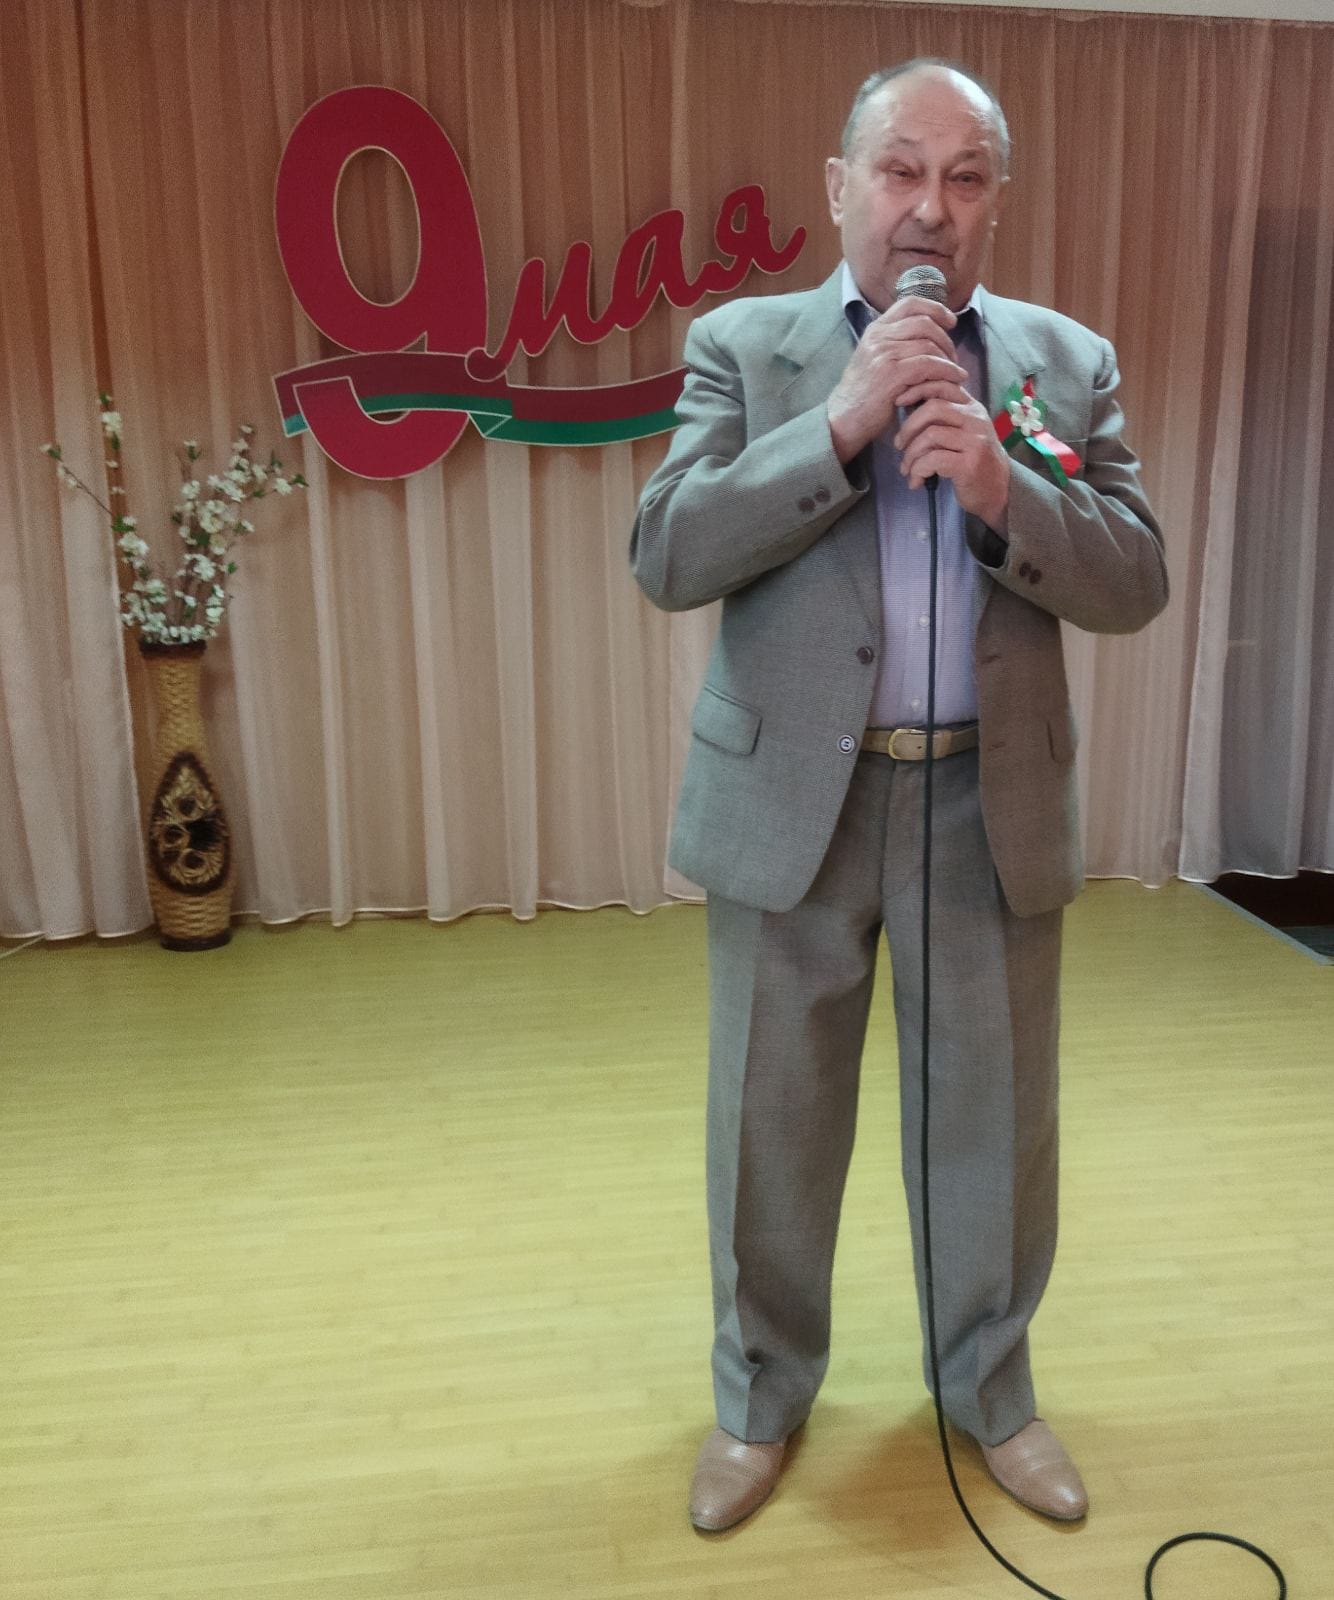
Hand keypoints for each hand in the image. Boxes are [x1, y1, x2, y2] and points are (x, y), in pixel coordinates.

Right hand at [827, 296, 964, 464]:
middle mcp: (878, 336)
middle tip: (953, 357)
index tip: (950, 321)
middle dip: (946, 338)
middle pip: (924, 322)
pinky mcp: (892, 373)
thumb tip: (926, 338)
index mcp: (875, 330)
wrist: (843, 419)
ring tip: (955, 372)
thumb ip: (894, 345)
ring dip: (949, 358)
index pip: (910, 303)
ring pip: (929, 343)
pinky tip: (956, 380)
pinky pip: (929, 364)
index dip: (935, 308)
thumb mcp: (873, 360)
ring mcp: (884, 353)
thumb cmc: (863, 396)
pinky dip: (947, 371)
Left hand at [894, 388, 1010, 528]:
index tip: (899, 401)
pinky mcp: (969, 464)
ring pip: (930, 435)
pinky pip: (933, 459)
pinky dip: (918, 470)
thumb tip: (909, 405)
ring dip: (911, 454)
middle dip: (908, 427)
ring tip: (907, 470)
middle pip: (933, 408)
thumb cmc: (972, 462)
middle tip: (899, 445)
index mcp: (972, 407)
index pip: (943, 385)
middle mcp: (976, 419)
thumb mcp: (963, 433)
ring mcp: (975, 441)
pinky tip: (916, 481)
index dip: (917, 389)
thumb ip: (944, 418)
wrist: (997, 492)